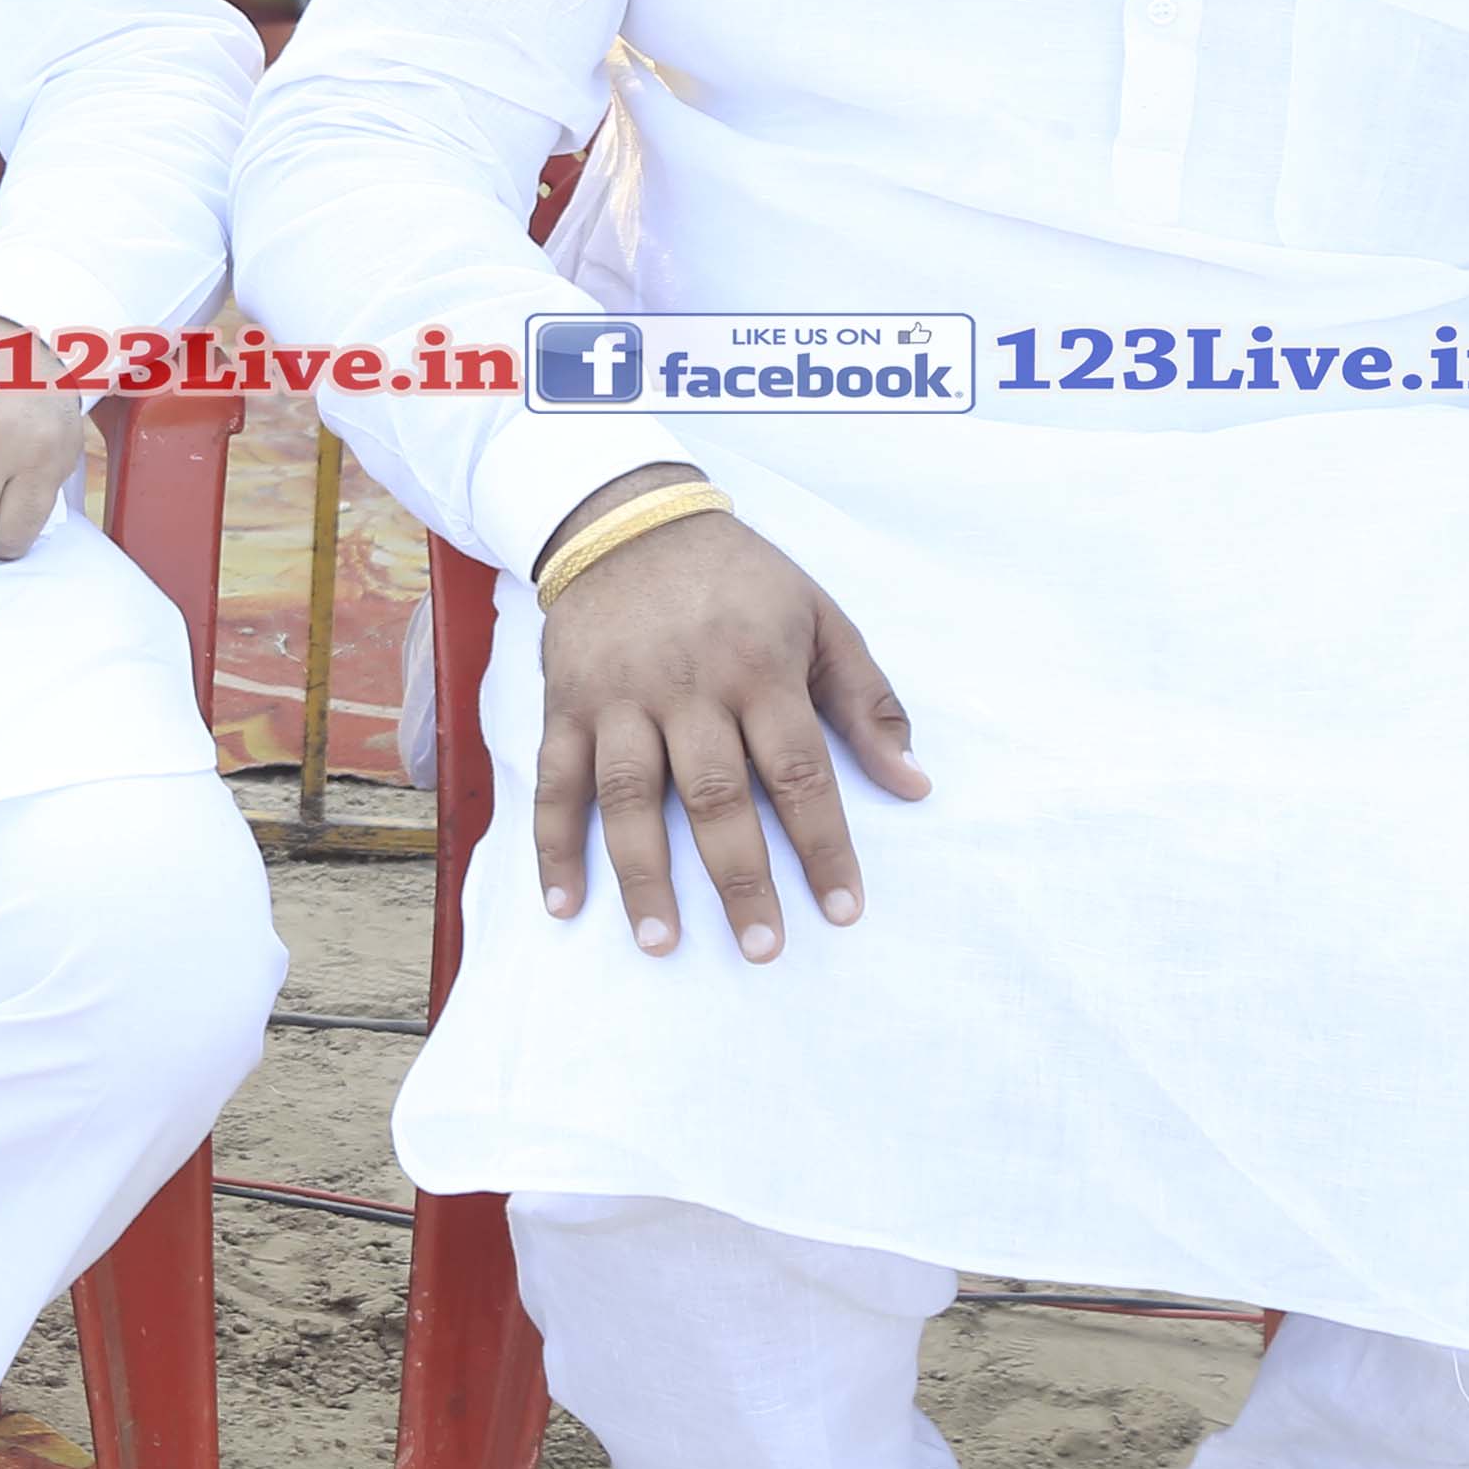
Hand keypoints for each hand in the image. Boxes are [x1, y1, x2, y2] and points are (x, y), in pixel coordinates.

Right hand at [526, 473, 927, 957]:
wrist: (628, 521)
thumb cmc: (740, 578)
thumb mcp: (820, 616)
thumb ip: (866, 701)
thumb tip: (913, 784)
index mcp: (759, 668)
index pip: (798, 770)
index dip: (823, 844)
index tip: (843, 909)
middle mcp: (687, 687)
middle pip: (715, 795)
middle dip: (740, 878)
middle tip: (761, 948)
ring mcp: (618, 698)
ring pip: (630, 797)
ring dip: (644, 875)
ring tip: (661, 942)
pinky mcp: (566, 703)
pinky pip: (555, 781)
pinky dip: (554, 844)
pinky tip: (566, 902)